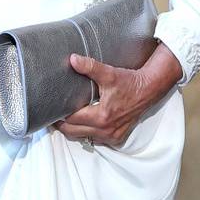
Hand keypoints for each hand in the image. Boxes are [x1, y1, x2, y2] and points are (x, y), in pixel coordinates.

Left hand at [53, 43, 181, 147]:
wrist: (149, 89)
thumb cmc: (130, 82)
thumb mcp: (109, 74)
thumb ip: (90, 67)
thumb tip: (73, 60)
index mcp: (101, 117)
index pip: (70, 120)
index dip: (58, 115)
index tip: (50, 109)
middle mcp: (105, 130)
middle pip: (72, 132)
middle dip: (61, 124)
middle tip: (52, 115)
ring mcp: (111, 136)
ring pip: (82, 137)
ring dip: (73, 130)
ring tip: (64, 119)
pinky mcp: (116, 138)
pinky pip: (95, 139)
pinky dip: (86, 133)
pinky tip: (82, 123)